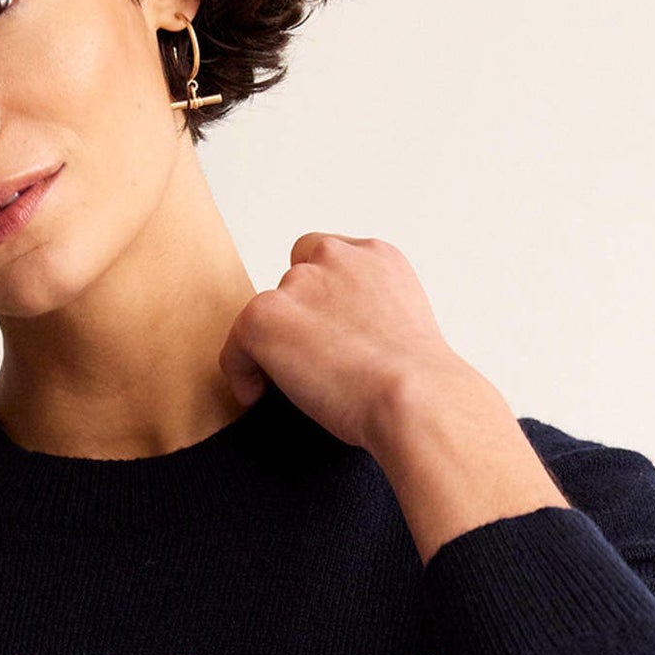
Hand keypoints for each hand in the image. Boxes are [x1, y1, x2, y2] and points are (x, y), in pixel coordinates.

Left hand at [219, 233, 477, 451]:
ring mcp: (298, 284)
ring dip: (275, 346)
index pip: (327, 258)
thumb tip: (349, 343)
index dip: (319, 299)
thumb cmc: (420, 385)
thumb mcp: (409, 328)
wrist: (413, 397)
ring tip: (295, 386)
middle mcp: (335, 257)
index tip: (327, 336)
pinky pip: (235, 346)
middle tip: (311, 365)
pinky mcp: (265, 316)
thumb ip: (374, 314)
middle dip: (297, 320)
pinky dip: (242, 374)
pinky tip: (260, 397)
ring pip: (266, 316)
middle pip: (293, 282)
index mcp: (376, 256)